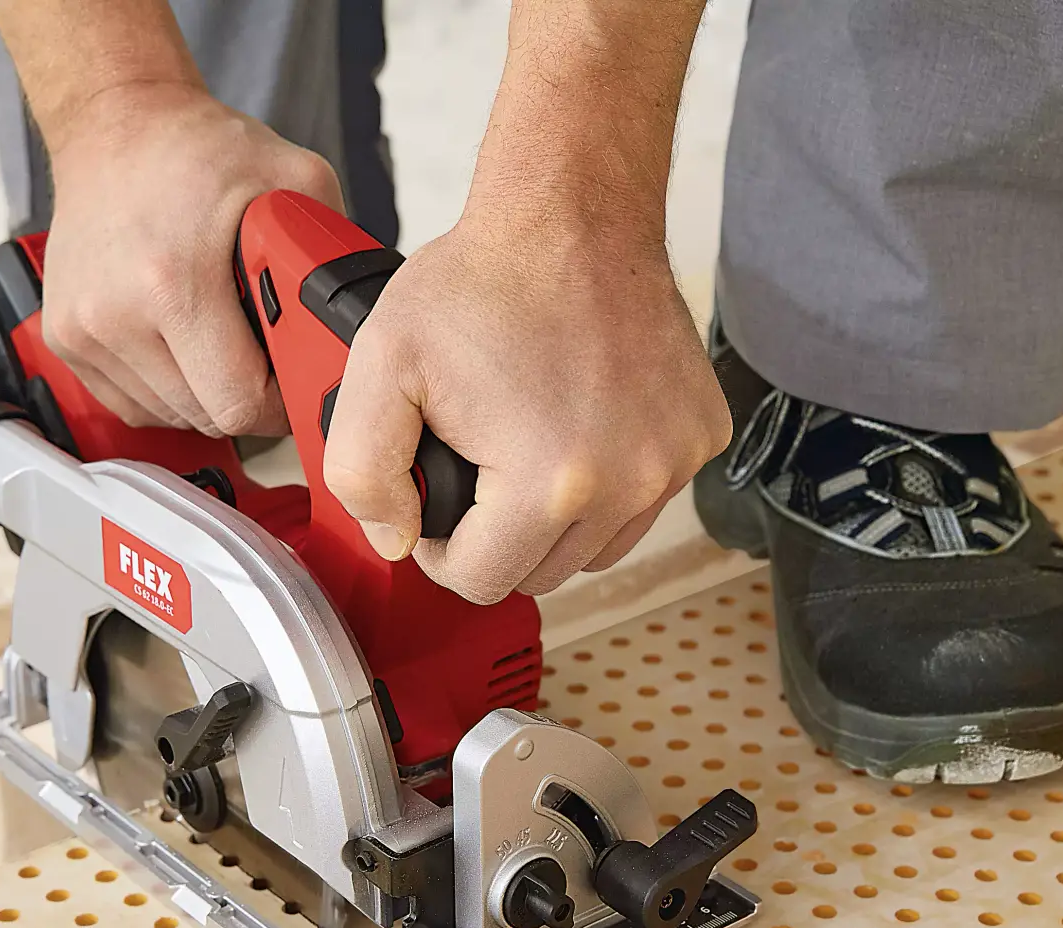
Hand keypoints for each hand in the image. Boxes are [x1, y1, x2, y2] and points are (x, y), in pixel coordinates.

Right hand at [41, 84, 343, 435]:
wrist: (115, 123)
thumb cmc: (198, 150)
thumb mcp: (296, 179)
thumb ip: (335, 255)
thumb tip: (362, 325)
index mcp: (170, 282)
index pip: (238, 404)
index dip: (278, 402)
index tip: (291, 377)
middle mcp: (114, 315)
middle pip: (205, 418)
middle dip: (245, 396)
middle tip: (262, 355)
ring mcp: (81, 332)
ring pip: (169, 417)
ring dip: (204, 394)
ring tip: (219, 339)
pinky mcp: (63, 339)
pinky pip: (132, 405)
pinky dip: (166, 391)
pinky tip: (183, 346)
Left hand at [322, 211, 731, 602]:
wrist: (571, 211)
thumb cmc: (483, 280)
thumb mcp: (381, 366)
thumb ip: (361, 471)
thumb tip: (395, 539)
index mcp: (551, 482)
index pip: (483, 581)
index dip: (441, 549)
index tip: (434, 501)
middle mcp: (628, 483)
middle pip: (543, 573)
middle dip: (497, 535)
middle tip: (474, 465)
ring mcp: (672, 461)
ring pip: (596, 549)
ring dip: (554, 520)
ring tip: (522, 447)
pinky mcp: (700, 436)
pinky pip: (642, 502)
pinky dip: (607, 483)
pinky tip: (576, 425)